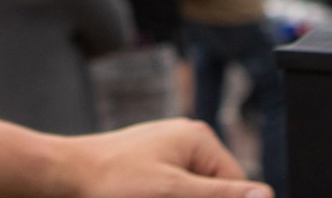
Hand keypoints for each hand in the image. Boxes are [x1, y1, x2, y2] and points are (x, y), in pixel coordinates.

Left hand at [64, 120, 270, 197]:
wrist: (63, 176)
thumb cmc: (111, 180)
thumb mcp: (172, 191)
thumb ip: (220, 196)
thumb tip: (268, 195)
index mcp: (199, 139)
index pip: (238, 186)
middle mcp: (187, 141)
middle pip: (214, 190)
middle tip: (159, 194)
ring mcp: (168, 153)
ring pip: (192, 192)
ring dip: (182, 197)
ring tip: (147, 193)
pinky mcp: (152, 168)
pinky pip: (174, 189)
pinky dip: (169, 196)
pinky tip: (144, 195)